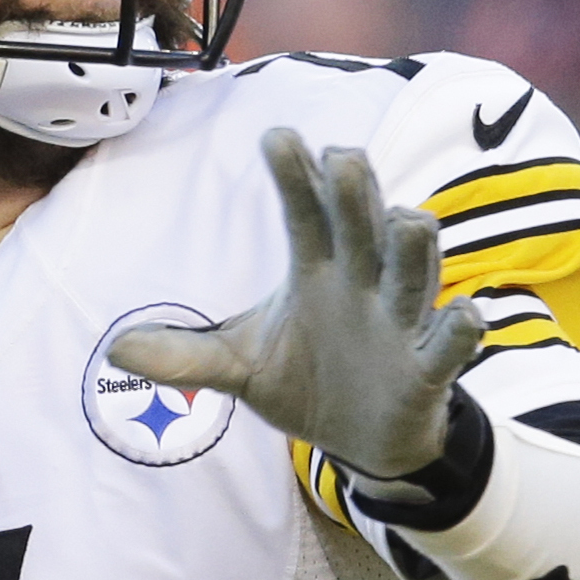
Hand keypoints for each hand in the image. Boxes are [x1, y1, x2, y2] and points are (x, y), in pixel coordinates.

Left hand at [108, 127, 483, 479]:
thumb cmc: (305, 382)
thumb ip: (185, 356)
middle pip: (363, 226)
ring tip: (405, 219)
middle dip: (357, 193)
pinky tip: (464, 314)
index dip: (295, 176)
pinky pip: (450, 345)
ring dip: (413, 247)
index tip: (277, 137)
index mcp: (318, 271)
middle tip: (342, 157)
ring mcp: (400, 324)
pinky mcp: (427, 369)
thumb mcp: (239, 368)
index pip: (305, 213)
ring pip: (413, 273)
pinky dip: (460, 330)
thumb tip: (115, 350)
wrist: (360, 443)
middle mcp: (363, 284)